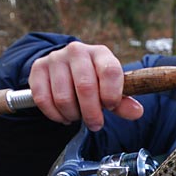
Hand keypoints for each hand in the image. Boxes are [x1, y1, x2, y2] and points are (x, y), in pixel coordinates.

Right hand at [29, 41, 143, 130]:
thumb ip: (123, 102)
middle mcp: (77, 51)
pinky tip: (64, 116)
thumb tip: (137, 112)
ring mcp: (55, 58)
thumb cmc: (95, 81)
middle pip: (85, 87)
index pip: (110, 71)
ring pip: (63, 97)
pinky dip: (55, 115)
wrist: (67, 68)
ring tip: (78, 116)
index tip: (111, 107)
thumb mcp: (112, 89)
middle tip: (95, 125)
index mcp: (101, 53)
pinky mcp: (37, 68)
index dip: (111, 94)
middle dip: (91, 113)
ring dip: (73, 115)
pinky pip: (43, 99)